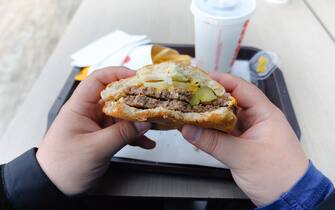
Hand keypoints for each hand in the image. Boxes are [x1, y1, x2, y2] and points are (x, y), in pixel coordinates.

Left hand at [36, 67, 154, 194]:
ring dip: (138, 119)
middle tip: (152, 101)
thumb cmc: (64, 165)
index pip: (98, 80)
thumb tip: (144, 122)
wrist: (53, 187)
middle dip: (134, 98)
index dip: (117, 74)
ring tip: (154, 124)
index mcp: (80, 107)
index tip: (137, 78)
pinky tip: (146, 142)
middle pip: (115, 97)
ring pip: (121, 114)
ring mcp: (96, 125)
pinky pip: (121, 131)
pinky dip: (134, 135)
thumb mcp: (96, 148)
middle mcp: (88, 112)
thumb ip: (122, 134)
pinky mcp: (102, 137)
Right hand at [181, 73, 307, 205]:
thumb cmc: (277, 175)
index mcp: (265, 113)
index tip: (200, 78)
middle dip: (210, 97)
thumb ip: (213, 142)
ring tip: (189, 109)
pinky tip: (198, 128)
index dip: (221, 80)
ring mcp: (250, 131)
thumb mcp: (242, 156)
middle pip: (231, 100)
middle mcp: (257, 119)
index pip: (241, 88)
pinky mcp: (243, 143)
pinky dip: (212, 129)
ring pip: (226, 117)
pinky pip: (225, 131)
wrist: (289, 198)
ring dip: (209, 114)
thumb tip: (188, 130)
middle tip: (189, 94)